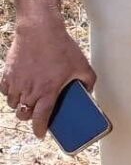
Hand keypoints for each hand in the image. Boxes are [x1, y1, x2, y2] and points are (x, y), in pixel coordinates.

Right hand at [2, 16, 94, 140]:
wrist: (39, 30)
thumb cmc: (62, 48)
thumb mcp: (83, 65)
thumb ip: (88, 82)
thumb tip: (88, 91)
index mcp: (47, 91)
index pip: (40, 118)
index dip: (40, 129)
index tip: (41, 134)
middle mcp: (29, 90)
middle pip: (24, 114)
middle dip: (30, 117)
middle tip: (38, 112)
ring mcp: (16, 83)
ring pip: (13, 104)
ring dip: (20, 105)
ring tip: (30, 99)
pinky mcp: (7, 74)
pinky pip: (5, 91)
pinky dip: (11, 94)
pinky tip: (20, 89)